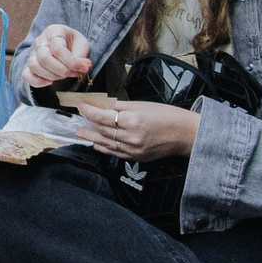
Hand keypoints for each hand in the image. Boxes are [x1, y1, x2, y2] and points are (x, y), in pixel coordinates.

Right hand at [25, 24, 92, 87]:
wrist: (69, 47)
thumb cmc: (75, 45)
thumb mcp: (83, 45)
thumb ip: (82, 56)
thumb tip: (84, 67)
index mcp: (53, 31)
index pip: (58, 49)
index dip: (72, 62)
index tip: (85, 67)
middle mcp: (40, 41)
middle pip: (44, 58)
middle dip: (62, 70)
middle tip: (74, 73)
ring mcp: (33, 53)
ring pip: (34, 66)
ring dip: (52, 75)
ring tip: (65, 75)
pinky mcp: (31, 65)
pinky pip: (27, 75)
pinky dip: (38, 81)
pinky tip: (50, 82)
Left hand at [75, 98, 199, 162]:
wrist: (185, 134)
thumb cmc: (166, 115)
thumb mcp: (143, 105)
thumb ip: (122, 107)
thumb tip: (107, 108)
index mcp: (132, 120)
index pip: (103, 117)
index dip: (89, 111)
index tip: (81, 106)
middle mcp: (131, 137)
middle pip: (103, 131)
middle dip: (88, 125)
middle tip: (77, 121)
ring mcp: (133, 149)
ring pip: (106, 144)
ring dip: (92, 138)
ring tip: (81, 133)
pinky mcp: (137, 157)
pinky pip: (116, 153)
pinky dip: (104, 148)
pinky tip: (97, 144)